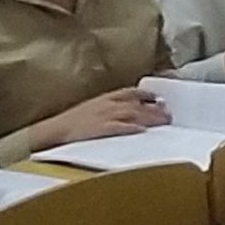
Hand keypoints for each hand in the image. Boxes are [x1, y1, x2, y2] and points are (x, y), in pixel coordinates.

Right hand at [48, 87, 162, 146]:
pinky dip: (133, 128)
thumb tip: (124, 111)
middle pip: (137, 104)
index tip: (159, 98)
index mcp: (105, 98)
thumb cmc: (71, 122)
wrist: (55, 130)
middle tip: (169, 114)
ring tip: (164, 122)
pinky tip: (144, 131)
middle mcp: (108, 105)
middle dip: (155, 108)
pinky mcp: (102, 130)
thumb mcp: (91, 108)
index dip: (147, 95)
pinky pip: (121, 128)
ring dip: (150, 117)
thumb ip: (108, 108)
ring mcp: (106, 116)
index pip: (131, 92)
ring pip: (133, 114)